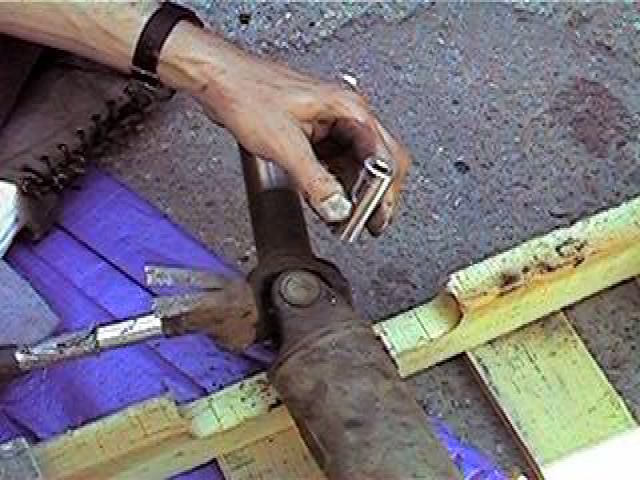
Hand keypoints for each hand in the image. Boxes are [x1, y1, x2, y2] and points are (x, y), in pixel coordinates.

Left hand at [163, 24, 410, 233]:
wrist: (219, 81)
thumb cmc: (247, 94)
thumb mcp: (284, 143)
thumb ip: (314, 181)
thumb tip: (337, 208)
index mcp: (349, 109)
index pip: (385, 157)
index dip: (383, 193)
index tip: (373, 218)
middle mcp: (345, 114)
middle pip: (379, 161)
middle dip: (374, 195)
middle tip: (369, 223)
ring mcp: (331, 123)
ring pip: (357, 164)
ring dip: (352, 191)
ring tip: (343, 217)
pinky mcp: (316, 132)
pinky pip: (335, 162)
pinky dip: (334, 183)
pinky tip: (325, 199)